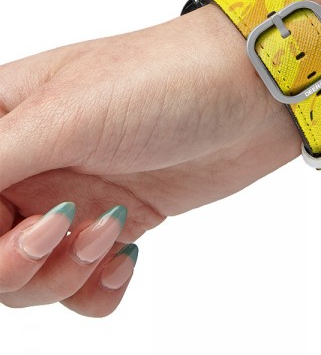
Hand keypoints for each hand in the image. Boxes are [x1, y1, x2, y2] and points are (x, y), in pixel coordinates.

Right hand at [0, 5, 298, 314]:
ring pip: (30, 273)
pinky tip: (125, 257)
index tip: (17, 222)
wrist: (253, 91)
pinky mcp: (121, 217)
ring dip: (61, 273)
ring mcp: (78, 191)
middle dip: (13, 262)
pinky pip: (84, 281)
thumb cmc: (164, 79)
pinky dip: (96, 285)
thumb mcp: (64, 115)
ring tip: (110, 233)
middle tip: (57, 234)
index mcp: (6, 120)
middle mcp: (35, 160)